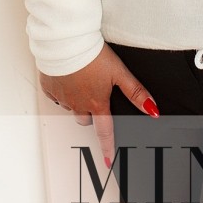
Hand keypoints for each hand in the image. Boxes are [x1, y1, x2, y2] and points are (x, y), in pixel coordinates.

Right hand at [39, 42, 159, 167]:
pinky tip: (68, 78)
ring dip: (77, 100)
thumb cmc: (92, 55)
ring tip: (82, 83)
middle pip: (85, 119)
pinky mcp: (50, 87)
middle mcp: (78, 103)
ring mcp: (62, 97)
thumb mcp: (119, 72)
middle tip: (95, 100)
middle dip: (91, 115)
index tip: (107, 160)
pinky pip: (56, 96)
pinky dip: (62, 90)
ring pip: (71, 107)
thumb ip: (136, 92)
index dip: (107, 147)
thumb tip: (152, 110)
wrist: (66, 42)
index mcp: (96, 102)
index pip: (104, 131)